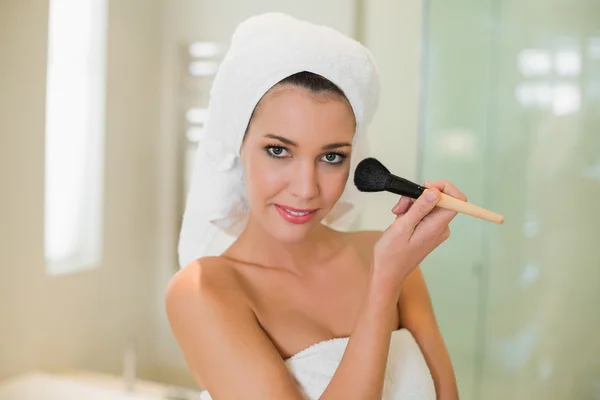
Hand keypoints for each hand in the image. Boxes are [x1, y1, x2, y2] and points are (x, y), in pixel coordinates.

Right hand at [372, 180, 466, 295]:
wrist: (387, 272)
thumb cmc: (391, 253)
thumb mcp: (402, 227)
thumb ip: (420, 208)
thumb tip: (436, 192)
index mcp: (437, 226)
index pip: (457, 200)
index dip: (443, 188)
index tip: (425, 188)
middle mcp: (440, 227)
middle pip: (439, 199)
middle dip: (419, 196)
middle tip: (401, 205)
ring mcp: (435, 229)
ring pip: (429, 204)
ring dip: (412, 204)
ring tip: (398, 214)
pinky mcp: (428, 230)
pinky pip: (424, 212)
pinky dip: (411, 211)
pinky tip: (400, 218)